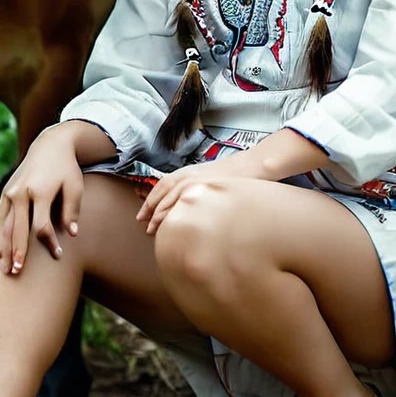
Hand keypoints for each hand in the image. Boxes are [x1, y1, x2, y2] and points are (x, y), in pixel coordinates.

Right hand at [0, 126, 83, 274]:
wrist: (50, 145)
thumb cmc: (66, 168)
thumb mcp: (75, 186)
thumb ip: (71, 210)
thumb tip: (71, 234)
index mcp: (39, 191)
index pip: (41, 226)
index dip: (49, 243)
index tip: (58, 255)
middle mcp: (21, 192)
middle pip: (16, 229)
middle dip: (17, 252)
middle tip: (17, 272)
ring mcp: (10, 193)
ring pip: (3, 226)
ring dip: (3, 248)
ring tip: (4, 269)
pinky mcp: (5, 194)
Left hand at [136, 152, 265, 234]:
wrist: (253, 165)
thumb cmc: (233, 174)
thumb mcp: (207, 177)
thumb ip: (193, 188)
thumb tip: (183, 204)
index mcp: (187, 173)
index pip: (161, 187)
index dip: (150, 202)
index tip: (142, 215)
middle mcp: (188, 176)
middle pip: (162, 194)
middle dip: (150, 211)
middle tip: (145, 226)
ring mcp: (196, 183)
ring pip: (170, 201)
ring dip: (159, 216)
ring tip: (153, 231)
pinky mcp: (205, 190)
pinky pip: (185, 205)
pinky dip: (175, 215)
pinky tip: (172, 227)